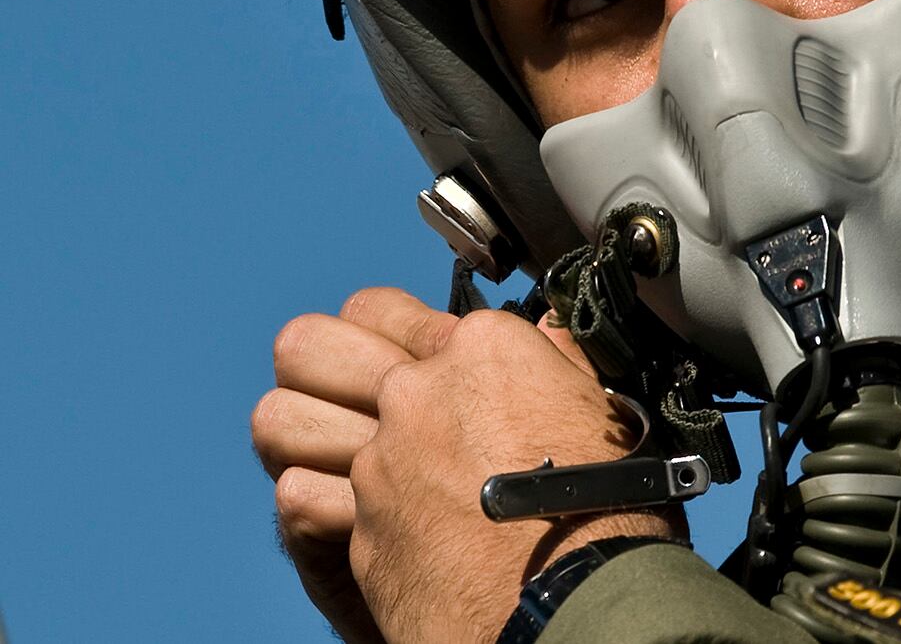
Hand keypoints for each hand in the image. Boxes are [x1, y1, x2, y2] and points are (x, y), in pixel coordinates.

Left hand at [255, 289, 685, 643]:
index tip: (400, 361)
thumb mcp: (601, 408)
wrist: (579, 600)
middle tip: (339, 392)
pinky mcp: (357, 528)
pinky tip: (353, 515)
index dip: (385, 333)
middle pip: (309, 345)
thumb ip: (556, 361)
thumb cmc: (610, 507)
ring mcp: (379, 459)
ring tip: (330, 452)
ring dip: (301, 433)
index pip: (384, 309)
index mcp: (483, 349)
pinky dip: (320, 508)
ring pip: (280, 419)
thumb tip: (549, 332)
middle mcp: (419, 390)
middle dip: (315, 366)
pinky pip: (301, 498)